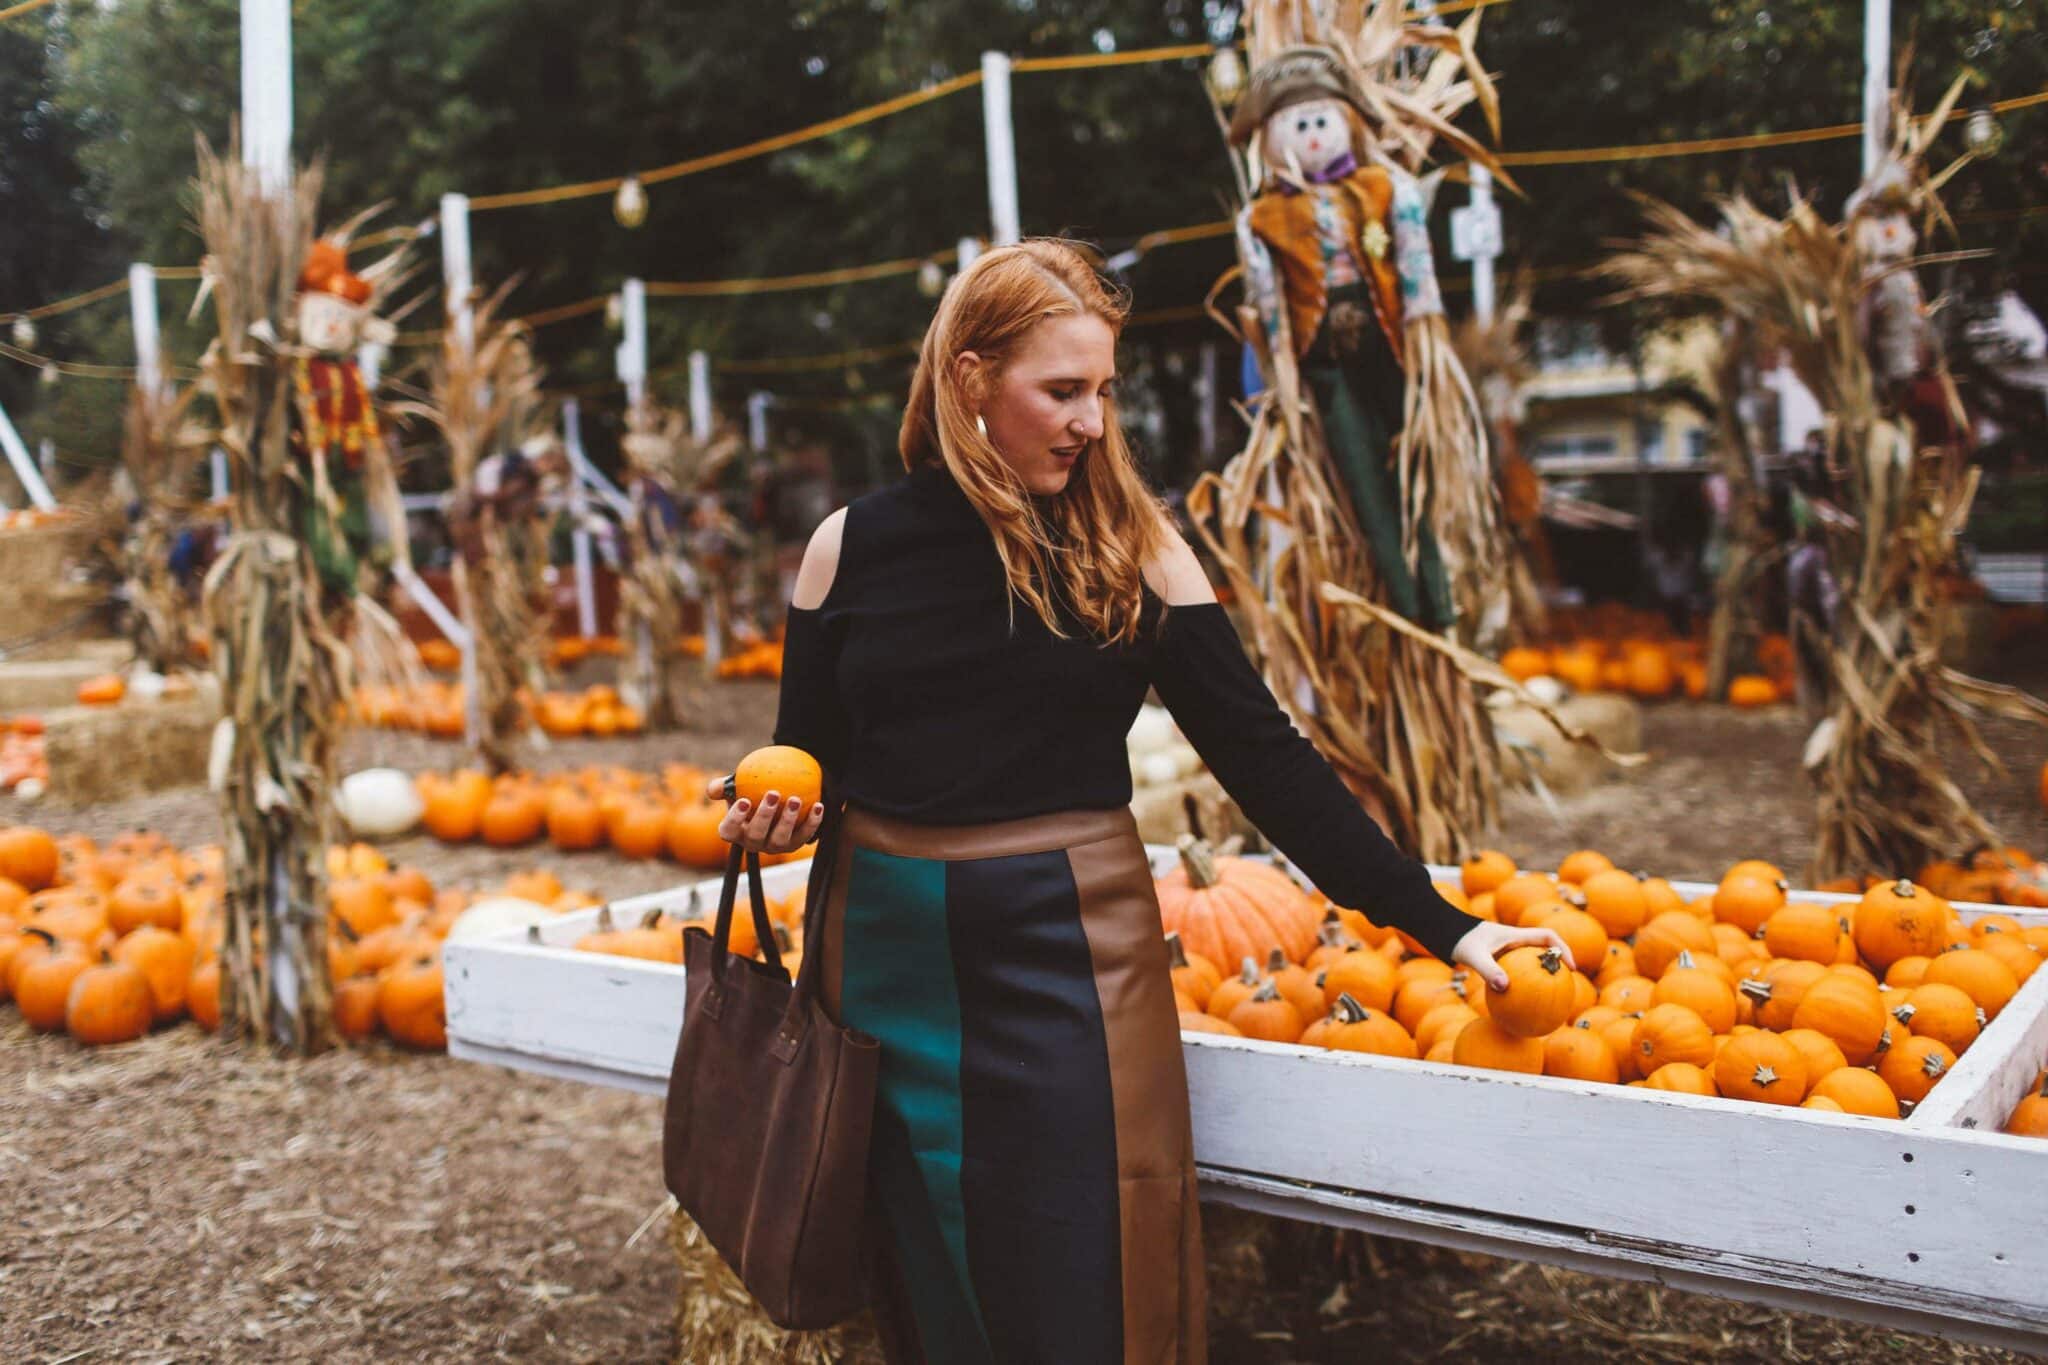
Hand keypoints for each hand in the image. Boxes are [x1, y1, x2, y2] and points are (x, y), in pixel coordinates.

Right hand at [705, 775, 824, 855]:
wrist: (778, 794)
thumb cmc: (751, 790)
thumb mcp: (737, 785)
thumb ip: (724, 786)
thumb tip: (714, 790)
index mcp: (735, 831)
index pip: (728, 831)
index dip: (735, 819)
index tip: (744, 800)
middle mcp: (753, 843)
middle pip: (755, 835)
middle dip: (764, 815)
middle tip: (773, 793)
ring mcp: (774, 847)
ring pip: (780, 839)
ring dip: (788, 820)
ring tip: (794, 799)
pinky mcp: (794, 845)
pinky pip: (804, 835)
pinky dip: (812, 822)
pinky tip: (818, 806)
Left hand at [1450, 920, 1574, 991]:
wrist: (1445, 933)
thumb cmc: (1461, 941)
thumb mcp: (1473, 955)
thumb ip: (1488, 970)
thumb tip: (1505, 988)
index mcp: (1515, 935)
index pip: (1547, 936)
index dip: (1563, 949)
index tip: (1570, 967)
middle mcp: (1514, 942)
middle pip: (1544, 951)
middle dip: (1557, 965)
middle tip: (1565, 986)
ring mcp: (1507, 951)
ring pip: (1531, 964)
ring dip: (1541, 977)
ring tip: (1548, 1000)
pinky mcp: (1499, 961)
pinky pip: (1516, 974)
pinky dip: (1521, 987)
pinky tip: (1518, 1007)